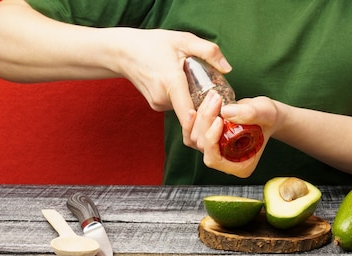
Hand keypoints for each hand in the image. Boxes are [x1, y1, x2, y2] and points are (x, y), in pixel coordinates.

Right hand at [114, 29, 230, 124]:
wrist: (123, 52)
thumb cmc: (153, 44)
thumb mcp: (183, 40)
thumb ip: (208, 51)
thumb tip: (228, 68)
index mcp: (171, 82)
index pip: (189, 115)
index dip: (205, 120)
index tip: (219, 114)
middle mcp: (163, 98)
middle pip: (192, 114)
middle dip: (207, 110)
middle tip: (220, 99)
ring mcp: (158, 104)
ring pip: (185, 111)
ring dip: (196, 104)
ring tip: (204, 89)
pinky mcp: (157, 106)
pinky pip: (178, 107)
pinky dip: (186, 101)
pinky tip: (190, 89)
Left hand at [182, 92, 278, 177]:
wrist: (264, 115)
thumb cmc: (268, 118)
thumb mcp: (265, 113)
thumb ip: (250, 113)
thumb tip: (225, 111)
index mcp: (239, 166)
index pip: (215, 159)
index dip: (211, 140)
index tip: (219, 119)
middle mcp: (224, 163)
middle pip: (203, 146)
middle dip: (206, 121)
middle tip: (216, 99)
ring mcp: (214, 153)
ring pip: (195, 139)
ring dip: (200, 117)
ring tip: (213, 97)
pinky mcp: (207, 142)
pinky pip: (191, 137)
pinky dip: (190, 123)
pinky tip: (194, 110)